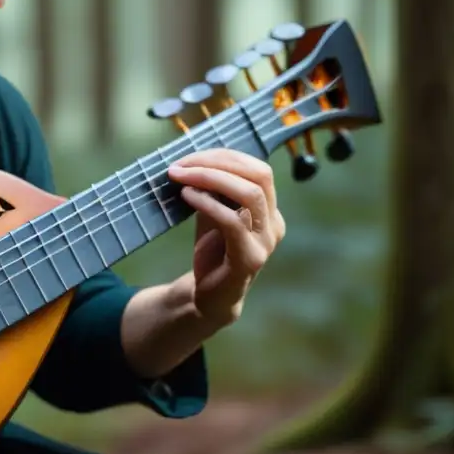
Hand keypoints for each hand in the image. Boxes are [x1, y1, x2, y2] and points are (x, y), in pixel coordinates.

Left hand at [167, 149, 285, 326]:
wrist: (209, 297)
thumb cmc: (212, 250)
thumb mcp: (213, 211)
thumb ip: (213, 188)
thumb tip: (195, 157)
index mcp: (269, 208)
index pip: (257, 168)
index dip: (223, 156)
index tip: (189, 156)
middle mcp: (274, 222)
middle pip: (259, 175)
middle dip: (217, 162)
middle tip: (182, 164)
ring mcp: (266, 241)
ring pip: (250, 194)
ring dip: (210, 178)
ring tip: (180, 177)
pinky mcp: (250, 259)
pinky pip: (233, 222)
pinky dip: (207, 203)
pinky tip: (187, 197)